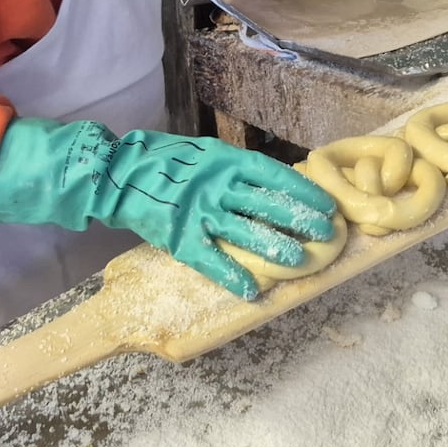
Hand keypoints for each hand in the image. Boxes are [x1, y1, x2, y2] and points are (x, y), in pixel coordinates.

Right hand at [0, 119, 337, 298]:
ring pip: (245, 231)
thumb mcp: (207, 155)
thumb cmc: (170, 163)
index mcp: (225, 160)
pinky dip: (231, 276)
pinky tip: (253, 291)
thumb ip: (236, 170)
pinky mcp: (179, 236)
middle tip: (327, 233)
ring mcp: (198, 210)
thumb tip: (277, 186)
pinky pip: (210, 259)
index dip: (302, 190)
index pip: (273, 175)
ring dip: (275, 247)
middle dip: (299, 218)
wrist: (120, 173)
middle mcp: (216, 184)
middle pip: (266, 203)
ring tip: (300, 261)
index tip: (328, 204)